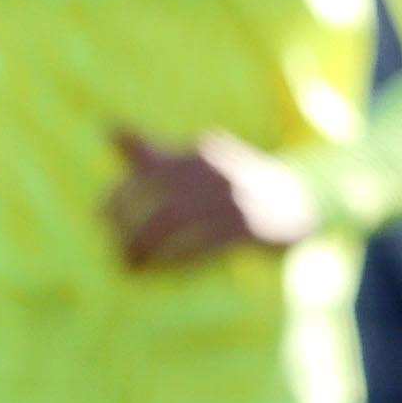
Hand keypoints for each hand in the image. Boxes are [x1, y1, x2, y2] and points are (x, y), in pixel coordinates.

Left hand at [105, 128, 319, 268]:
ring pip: (181, 226)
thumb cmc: (232, 184)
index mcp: (199, 156)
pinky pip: (207, 247)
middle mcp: (217, 173)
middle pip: (162, 206)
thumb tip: (108, 127)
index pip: (148, 172)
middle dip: (132, 233)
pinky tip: (164, 275)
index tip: (100, 218)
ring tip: (130, 268)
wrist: (302, 199)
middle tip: (114, 253)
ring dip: (150, 251)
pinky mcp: (253, 228)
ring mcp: (237, 200)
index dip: (119, 196)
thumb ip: (151, 154)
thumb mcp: (194, 164)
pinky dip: (179, 263)